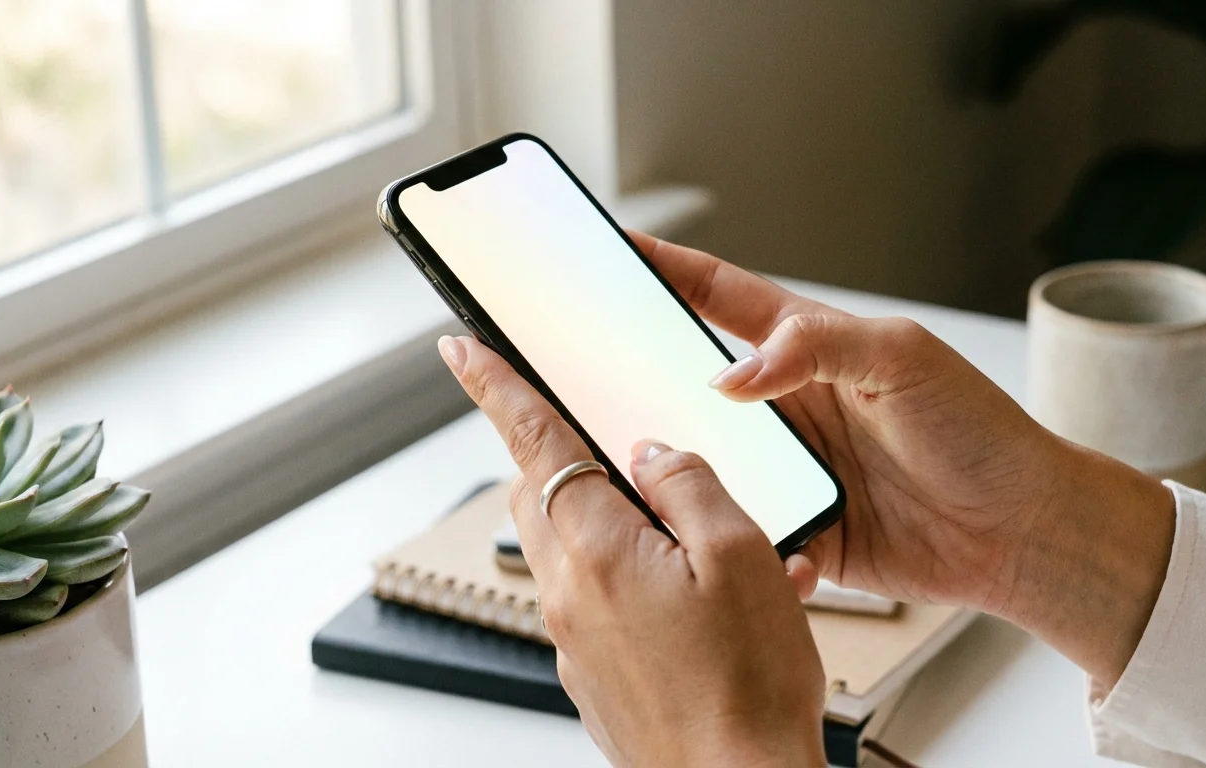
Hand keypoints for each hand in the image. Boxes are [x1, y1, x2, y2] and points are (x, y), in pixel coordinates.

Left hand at [439, 334, 827, 767]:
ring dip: (615, 524)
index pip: (531, 441)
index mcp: (595, 549)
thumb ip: (689, 485)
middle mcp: (568, 595)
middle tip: (608, 441)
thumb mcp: (739, 556)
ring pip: (575, 551)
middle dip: (561, 456)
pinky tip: (704, 603)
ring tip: (700, 542)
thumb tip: (653, 452)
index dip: (493, 385)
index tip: (460, 348)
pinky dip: (636, 582)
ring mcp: (575, 641)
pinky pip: (601, 603)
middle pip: (544, 496)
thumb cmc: (745, 690)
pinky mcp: (594, 676)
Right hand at [631, 232, 1174, 685]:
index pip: (719, 296)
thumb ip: (818, 347)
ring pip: (698, 457)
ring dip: (660, 455)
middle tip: (578, 360)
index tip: (610, 247)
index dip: (664, 269)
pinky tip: (677, 524)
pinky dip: (702, 526)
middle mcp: (786, 406)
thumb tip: (731, 375)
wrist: (1022, 532)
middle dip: (631, 366)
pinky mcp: (794, 528)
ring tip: (609, 449)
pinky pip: (731, 525)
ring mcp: (787, 469)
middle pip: (689, 379)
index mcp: (809, 349)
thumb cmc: (981, 433)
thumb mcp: (905, 360)